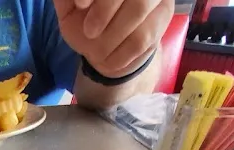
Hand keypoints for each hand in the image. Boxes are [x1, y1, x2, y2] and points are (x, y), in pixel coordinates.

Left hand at [54, 0, 171, 78]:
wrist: (107, 48)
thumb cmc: (85, 21)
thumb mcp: (69, 10)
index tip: (80, 4)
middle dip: (105, 10)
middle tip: (89, 32)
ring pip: (139, 8)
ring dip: (112, 36)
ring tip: (96, 52)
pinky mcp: (164, 14)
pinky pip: (144, 36)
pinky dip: (122, 53)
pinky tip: (109, 61)